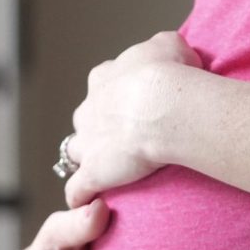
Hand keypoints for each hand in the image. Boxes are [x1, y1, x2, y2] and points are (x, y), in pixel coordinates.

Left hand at [64, 31, 202, 208]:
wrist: (163, 105)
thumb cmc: (170, 73)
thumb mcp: (171, 45)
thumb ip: (165, 47)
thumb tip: (172, 51)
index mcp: (104, 79)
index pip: (101, 85)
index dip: (117, 96)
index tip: (135, 103)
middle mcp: (88, 109)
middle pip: (86, 120)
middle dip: (100, 129)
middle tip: (128, 138)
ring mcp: (88, 143)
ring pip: (77, 153)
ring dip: (89, 161)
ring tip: (109, 174)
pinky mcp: (93, 174)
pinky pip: (78, 191)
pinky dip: (83, 197)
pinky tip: (93, 205)